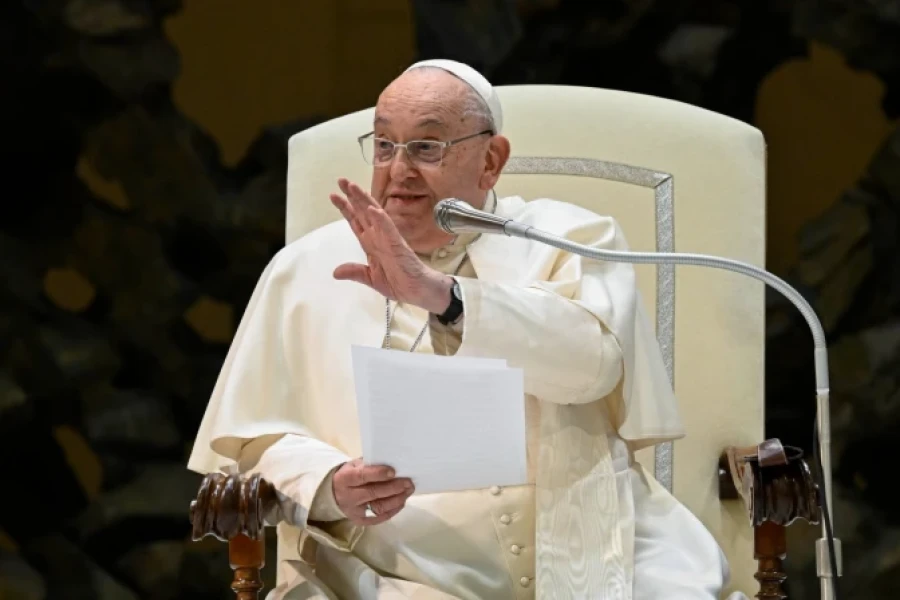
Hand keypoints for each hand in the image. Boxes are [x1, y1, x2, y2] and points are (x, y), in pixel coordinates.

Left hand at [330, 178, 452, 313]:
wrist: (417, 291)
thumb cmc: (399, 281)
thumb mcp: (371, 278)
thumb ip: (355, 272)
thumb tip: (335, 272)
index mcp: (371, 243)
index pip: (356, 221)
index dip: (345, 208)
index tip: (334, 195)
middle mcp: (379, 237)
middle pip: (363, 212)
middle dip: (352, 196)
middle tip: (341, 180)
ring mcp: (389, 239)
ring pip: (375, 215)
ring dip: (364, 201)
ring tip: (353, 187)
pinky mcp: (398, 246)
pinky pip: (389, 230)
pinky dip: (381, 220)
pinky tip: (373, 209)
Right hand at [332, 458, 414, 525]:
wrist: (334, 494)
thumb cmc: (350, 475)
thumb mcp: (355, 465)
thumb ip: (370, 464)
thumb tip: (393, 463)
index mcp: (345, 478)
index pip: (361, 476)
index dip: (378, 474)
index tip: (393, 471)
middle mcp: (348, 496)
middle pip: (373, 493)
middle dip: (393, 487)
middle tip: (408, 482)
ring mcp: (354, 511)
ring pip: (379, 507)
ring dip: (397, 499)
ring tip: (408, 491)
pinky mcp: (361, 520)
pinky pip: (380, 517)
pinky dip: (393, 510)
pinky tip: (402, 501)